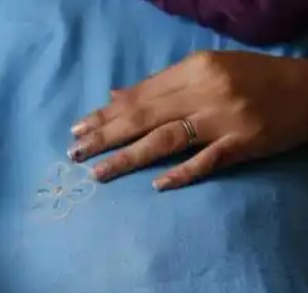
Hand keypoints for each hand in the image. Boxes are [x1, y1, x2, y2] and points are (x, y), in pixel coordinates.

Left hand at [69, 51, 307, 189]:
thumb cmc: (255, 80)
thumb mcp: (209, 70)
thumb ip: (163, 85)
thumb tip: (115, 98)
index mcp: (195, 70)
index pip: (139, 96)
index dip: (105, 114)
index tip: (76, 129)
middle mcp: (205, 92)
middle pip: (144, 118)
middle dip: (104, 136)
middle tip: (74, 154)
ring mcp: (224, 119)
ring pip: (166, 140)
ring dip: (128, 157)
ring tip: (98, 172)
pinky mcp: (244, 143)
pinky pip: (207, 161)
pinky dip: (182, 172)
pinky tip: (156, 185)